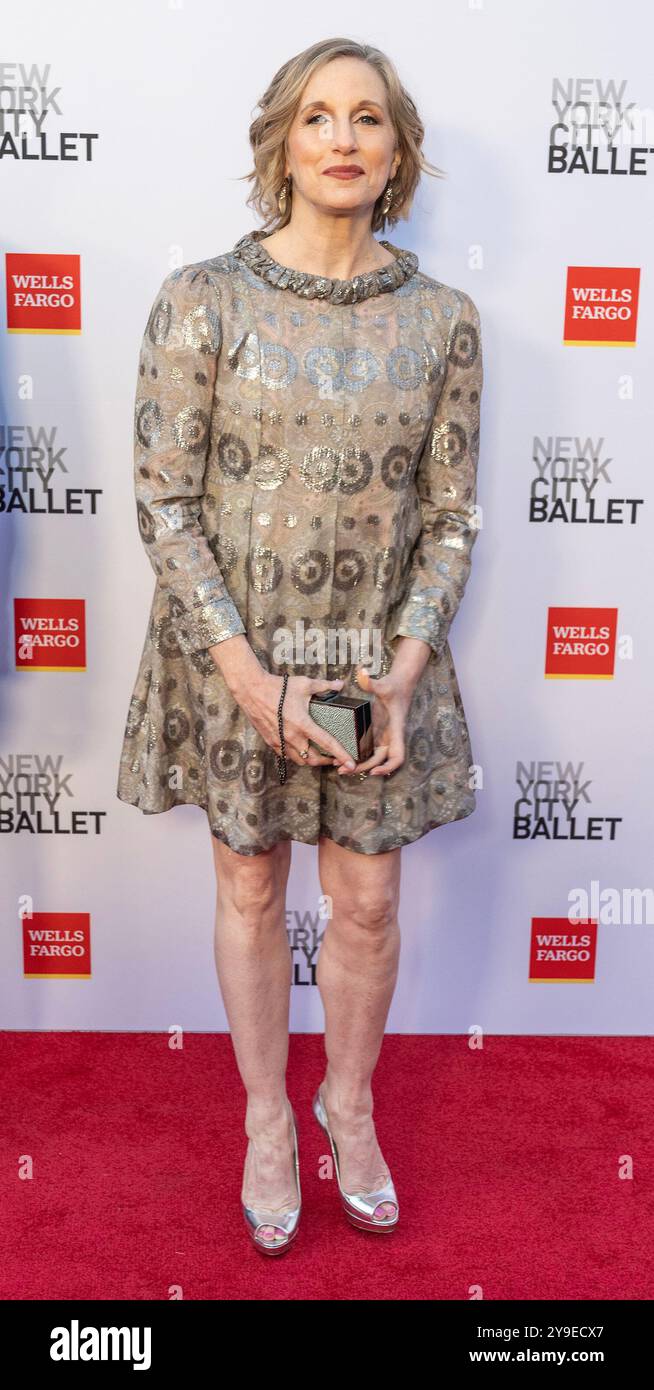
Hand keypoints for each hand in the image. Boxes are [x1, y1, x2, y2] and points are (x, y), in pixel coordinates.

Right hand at [232, 670, 358, 771]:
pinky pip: (287, 755)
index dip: (342, 755)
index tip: (352, 764)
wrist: (251, 689)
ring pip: (300, 761)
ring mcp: (280, 741)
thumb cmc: (278, 687)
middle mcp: (291, 736)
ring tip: (320, 755)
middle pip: (314, 760)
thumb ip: (324, 686)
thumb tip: (339, 684)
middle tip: (336, 758)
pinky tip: (301, 748)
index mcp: (303, 724)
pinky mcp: (271, 741)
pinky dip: (296, 756)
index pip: (327, 743)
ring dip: (312, 760)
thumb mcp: (304, 684)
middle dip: (327, 762)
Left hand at [344, 664, 414, 777]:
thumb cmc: (394, 686)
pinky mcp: (375, 733)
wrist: (400, 684)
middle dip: (364, 768)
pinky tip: (342, 755)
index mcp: (395, 730)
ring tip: (339, 768)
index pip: (398, 756)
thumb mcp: (383, 684)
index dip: (388, 767)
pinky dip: (357, 756)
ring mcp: (382, 737)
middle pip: (380, 761)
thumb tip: (361, 672)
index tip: (374, 771)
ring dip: (358, 765)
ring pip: (372, 758)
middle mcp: (389, 737)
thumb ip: (371, 682)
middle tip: (345, 771)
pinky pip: (367, 750)